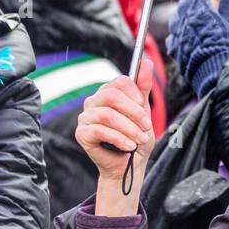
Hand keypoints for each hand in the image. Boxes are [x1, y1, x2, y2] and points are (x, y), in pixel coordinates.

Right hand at [75, 59, 155, 194]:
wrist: (129, 165)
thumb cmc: (136, 137)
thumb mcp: (144, 112)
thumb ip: (142, 89)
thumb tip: (146, 62)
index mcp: (108, 93)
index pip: (119, 82)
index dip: (134, 93)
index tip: (144, 106)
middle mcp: (93, 101)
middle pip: (111, 96)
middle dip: (133, 112)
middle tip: (147, 127)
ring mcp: (85, 117)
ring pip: (107, 115)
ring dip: (128, 128)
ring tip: (140, 140)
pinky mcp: (81, 133)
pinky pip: (100, 131)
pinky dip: (119, 138)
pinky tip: (129, 146)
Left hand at [166, 0, 228, 97]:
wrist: (213, 72)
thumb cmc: (225, 46)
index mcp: (199, 5)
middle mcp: (184, 16)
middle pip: (185, 0)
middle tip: (200, 0)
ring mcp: (176, 32)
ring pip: (177, 17)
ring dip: (184, 15)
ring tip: (194, 20)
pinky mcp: (173, 47)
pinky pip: (174, 35)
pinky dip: (180, 33)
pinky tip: (187, 37)